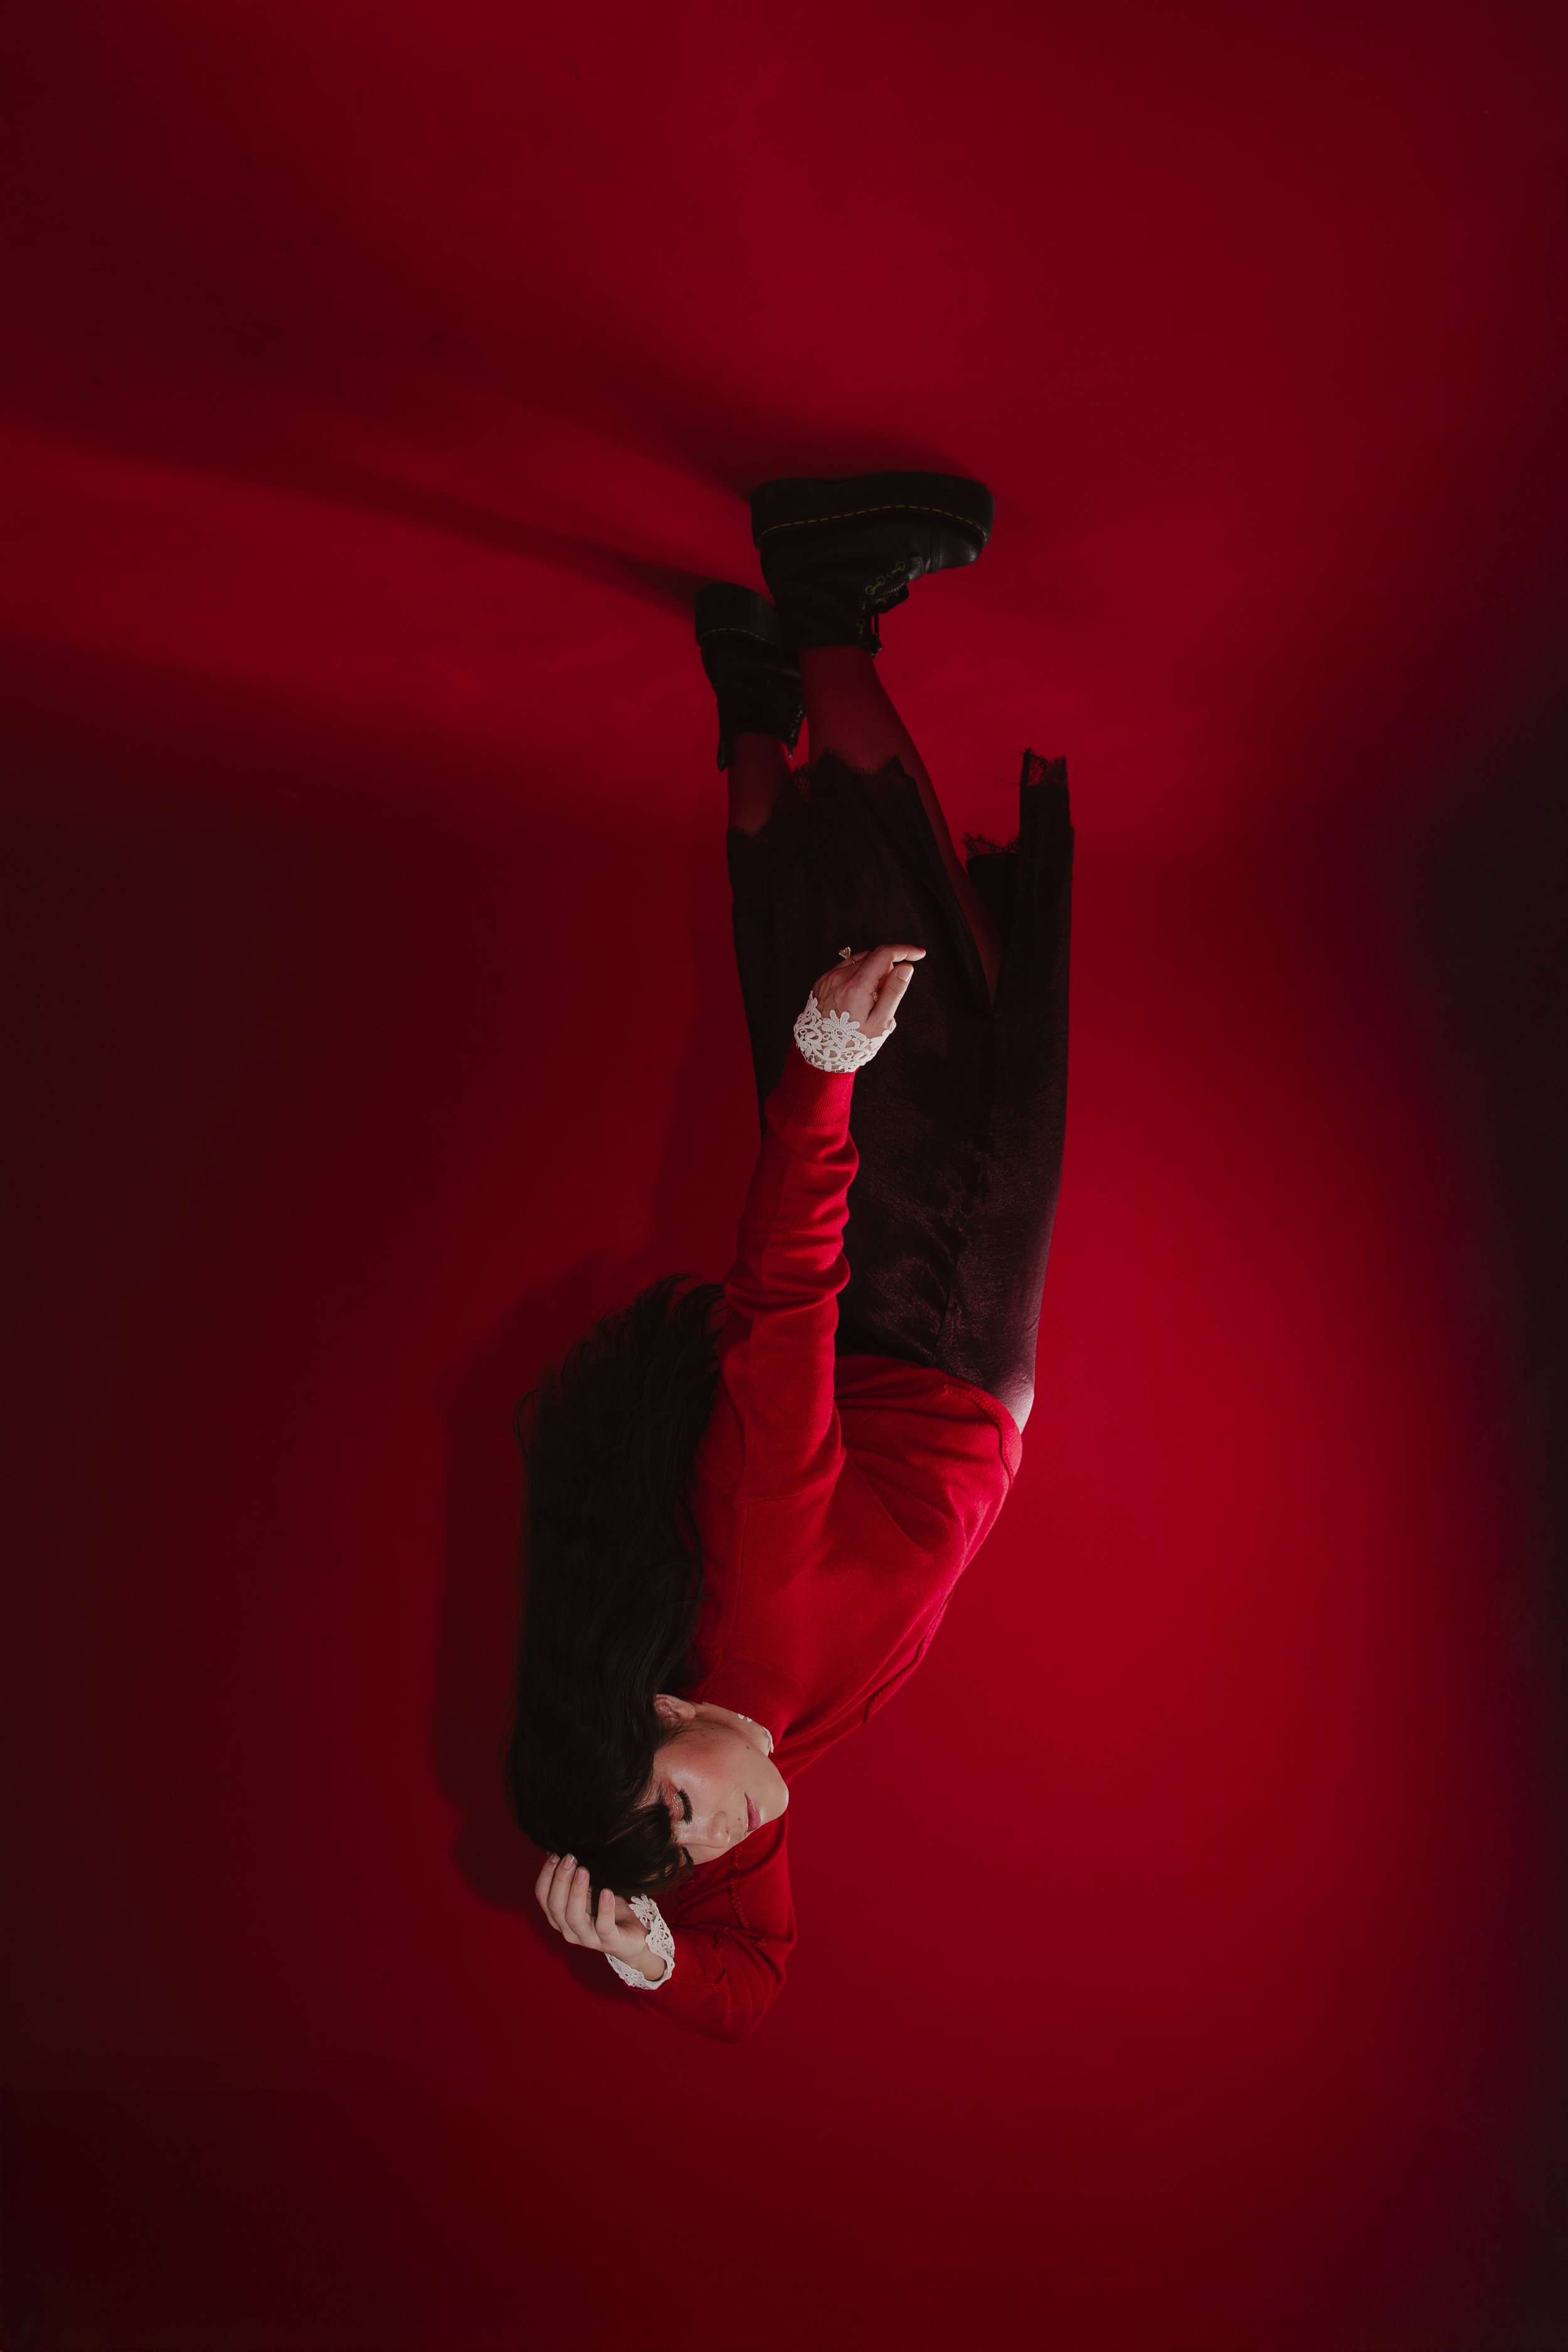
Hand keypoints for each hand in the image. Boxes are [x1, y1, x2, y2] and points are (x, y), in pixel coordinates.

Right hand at [534, 1853, 664, 1979]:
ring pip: (574, 1917)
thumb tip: (563, 1849)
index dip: (546, 1875)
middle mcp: (569, 1930)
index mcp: (560, 1917)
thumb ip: (576, 1877)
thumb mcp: (590, 1890)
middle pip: (555, 1906)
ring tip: (584, 1870)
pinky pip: (604, 1927)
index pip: (543, 1897)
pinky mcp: (610, 1942)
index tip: (556, 1854)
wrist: (633, 1937)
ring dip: (576, 1892)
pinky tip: (606, 1891)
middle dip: (560, 1880)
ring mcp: (588, 1938)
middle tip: (570, 1858)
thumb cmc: (608, 1910)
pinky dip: (604, 1909)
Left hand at [811, 942, 924, 1038]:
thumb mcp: (880, 1022)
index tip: (918, 954)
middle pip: (873, 957)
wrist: (822, 1055)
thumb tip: (906, 967)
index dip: (905, 950)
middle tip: (886, 996)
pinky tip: (857, 997)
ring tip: (870, 999)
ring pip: (859, 961)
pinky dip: (857, 975)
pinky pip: (845, 969)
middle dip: (887, 969)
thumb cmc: (854, 1044)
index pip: (884, 954)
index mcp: (856, 987)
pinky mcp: (822, 982)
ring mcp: (828, 978)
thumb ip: (893, 992)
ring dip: (872, 971)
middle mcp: (839, 978)